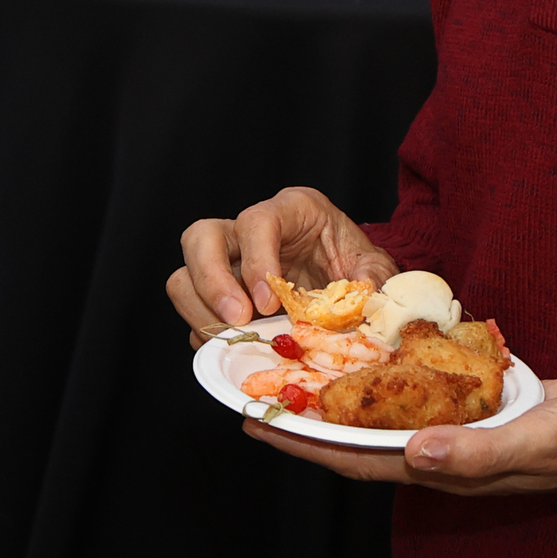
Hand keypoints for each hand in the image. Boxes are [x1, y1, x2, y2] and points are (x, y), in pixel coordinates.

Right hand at [168, 185, 397, 333]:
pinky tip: (232, 347)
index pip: (255, 221)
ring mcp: (226, 263)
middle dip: (212, 283)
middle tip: (238, 320)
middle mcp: (247, 231)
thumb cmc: (355, 262)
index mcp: (290, 211)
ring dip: (201, 311)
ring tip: (233, 338)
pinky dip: (205, 333)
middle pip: (200, 238)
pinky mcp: (216, 295)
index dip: (256, 261)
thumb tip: (360, 299)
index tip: (270, 302)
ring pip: (184, 275)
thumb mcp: (373, 266)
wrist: (348, 279)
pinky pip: (192, 312)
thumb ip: (371, 278)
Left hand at [237, 371, 556, 497]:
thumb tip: (411, 452)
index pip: (357, 459)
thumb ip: (478, 452)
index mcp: (450, 472)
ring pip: (386, 416)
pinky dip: (389, 375)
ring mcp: (464, 432)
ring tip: (300, 365)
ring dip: (343, 396)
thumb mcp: (540, 441)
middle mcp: (446, 456)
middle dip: (309, 419)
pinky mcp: (482, 407)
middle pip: (359, 438)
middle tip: (262, 387)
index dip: (305, 444)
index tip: (256, 423)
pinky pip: (422, 395)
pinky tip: (370, 351)